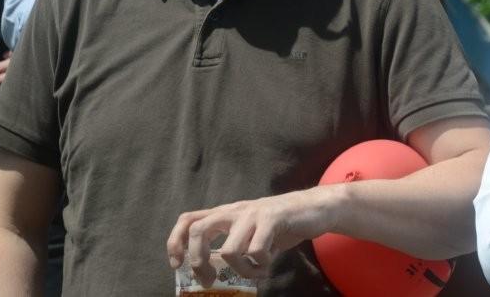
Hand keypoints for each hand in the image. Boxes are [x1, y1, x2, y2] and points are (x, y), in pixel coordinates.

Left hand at [166, 186, 343, 285]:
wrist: (314, 209)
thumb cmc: (280, 225)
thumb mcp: (250, 232)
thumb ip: (233, 245)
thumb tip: (212, 272)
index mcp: (226, 214)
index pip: (189, 220)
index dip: (176, 242)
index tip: (178, 264)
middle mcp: (235, 211)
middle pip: (199, 230)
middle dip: (198, 261)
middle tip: (210, 280)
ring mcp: (253, 214)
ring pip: (228, 250)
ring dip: (240, 270)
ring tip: (254, 272)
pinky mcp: (272, 219)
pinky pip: (256, 251)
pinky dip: (260, 266)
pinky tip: (267, 265)